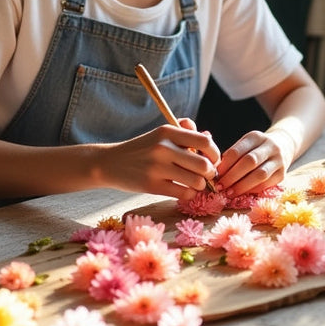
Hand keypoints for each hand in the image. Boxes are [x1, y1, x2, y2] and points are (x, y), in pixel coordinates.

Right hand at [102, 118, 219, 198]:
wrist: (110, 163)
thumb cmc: (142, 149)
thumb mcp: (160, 133)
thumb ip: (184, 132)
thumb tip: (209, 138)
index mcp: (167, 131)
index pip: (205, 141)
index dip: (214, 153)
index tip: (212, 159)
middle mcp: (163, 148)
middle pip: (204, 165)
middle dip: (209, 173)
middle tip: (205, 175)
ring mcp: (157, 168)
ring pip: (196, 181)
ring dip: (200, 185)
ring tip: (193, 183)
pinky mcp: (152, 186)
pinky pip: (183, 194)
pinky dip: (188, 194)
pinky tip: (183, 190)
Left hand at [214, 130, 291, 194]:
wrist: (284, 145)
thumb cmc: (257, 148)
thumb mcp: (246, 144)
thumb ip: (232, 154)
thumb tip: (216, 171)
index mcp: (256, 137)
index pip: (238, 151)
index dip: (225, 165)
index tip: (215, 175)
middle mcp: (270, 146)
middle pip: (250, 162)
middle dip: (232, 176)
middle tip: (220, 186)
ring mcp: (278, 160)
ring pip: (260, 174)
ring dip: (242, 186)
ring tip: (230, 193)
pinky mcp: (282, 174)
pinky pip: (266, 184)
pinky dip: (252, 190)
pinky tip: (243, 193)